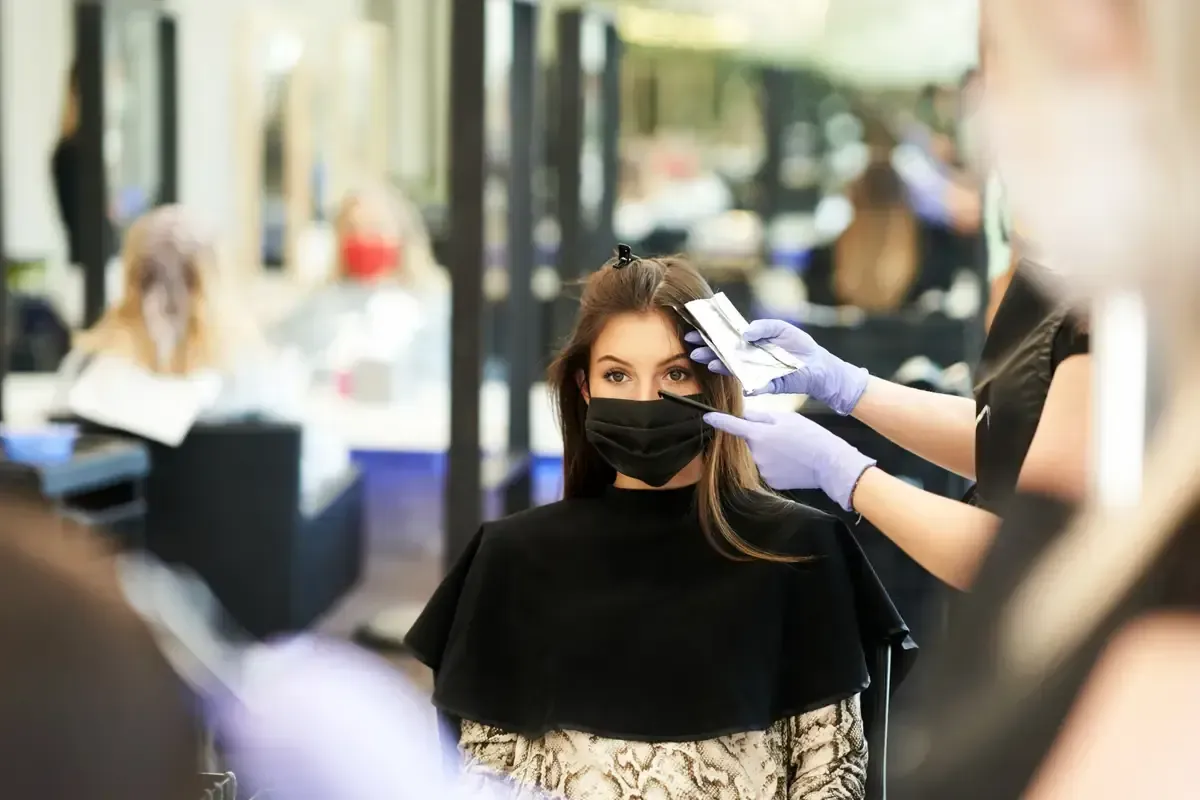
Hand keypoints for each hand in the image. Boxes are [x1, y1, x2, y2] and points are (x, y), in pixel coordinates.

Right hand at [685, 320, 868, 414]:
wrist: (818, 365)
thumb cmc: (800, 345)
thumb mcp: (781, 328)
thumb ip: (764, 326)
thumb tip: (746, 332)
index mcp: (750, 342)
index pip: (725, 338)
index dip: (709, 335)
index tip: (694, 332)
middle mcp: (749, 357)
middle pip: (723, 354)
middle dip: (707, 351)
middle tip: (693, 349)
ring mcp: (755, 372)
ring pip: (733, 370)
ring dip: (720, 366)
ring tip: (709, 362)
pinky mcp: (767, 385)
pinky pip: (755, 386)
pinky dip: (749, 387)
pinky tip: (741, 385)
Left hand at [704, 409, 875, 511]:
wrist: (829, 463)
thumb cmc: (810, 435)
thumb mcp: (786, 417)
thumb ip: (761, 416)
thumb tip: (744, 416)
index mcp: (758, 434)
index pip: (731, 426)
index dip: (717, 420)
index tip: (707, 417)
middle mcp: (756, 454)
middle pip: (750, 441)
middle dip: (760, 437)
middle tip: (783, 435)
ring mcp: (762, 470)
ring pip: (759, 455)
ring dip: (769, 451)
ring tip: (791, 449)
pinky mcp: (771, 481)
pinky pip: (768, 468)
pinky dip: (776, 464)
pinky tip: (792, 461)